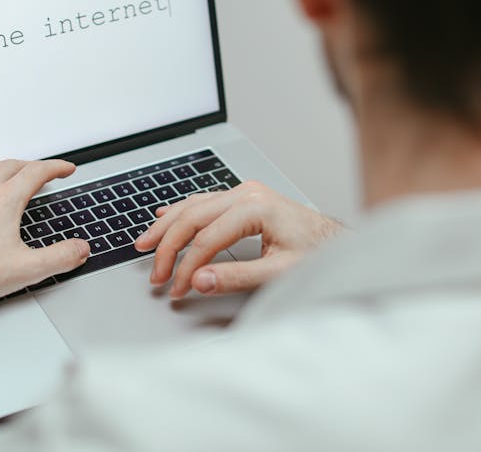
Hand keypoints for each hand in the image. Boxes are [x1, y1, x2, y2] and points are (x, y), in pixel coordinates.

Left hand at [0, 159, 89, 301]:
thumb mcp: (29, 269)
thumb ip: (61, 257)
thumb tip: (79, 248)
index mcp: (4, 202)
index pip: (36, 172)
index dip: (56, 168)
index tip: (65, 169)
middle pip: (10, 166)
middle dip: (31, 166)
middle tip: (43, 173)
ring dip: (0, 171)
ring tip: (9, 177)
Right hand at [133, 181, 342, 298]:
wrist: (336, 241)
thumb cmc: (317, 253)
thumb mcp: (279, 271)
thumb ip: (237, 277)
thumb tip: (200, 281)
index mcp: (255, 207)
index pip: (206, 239)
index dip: (185, 266)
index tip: (175, 288)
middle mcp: (246, 193)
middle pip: (192, 217)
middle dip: (167, 246)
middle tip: (154, 273)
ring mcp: (244, 192)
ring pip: (193, 205)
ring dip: (167, 226)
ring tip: (144, 244)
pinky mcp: (243, 197)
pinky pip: (203, 201)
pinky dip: (181, 212)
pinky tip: (165, 216)